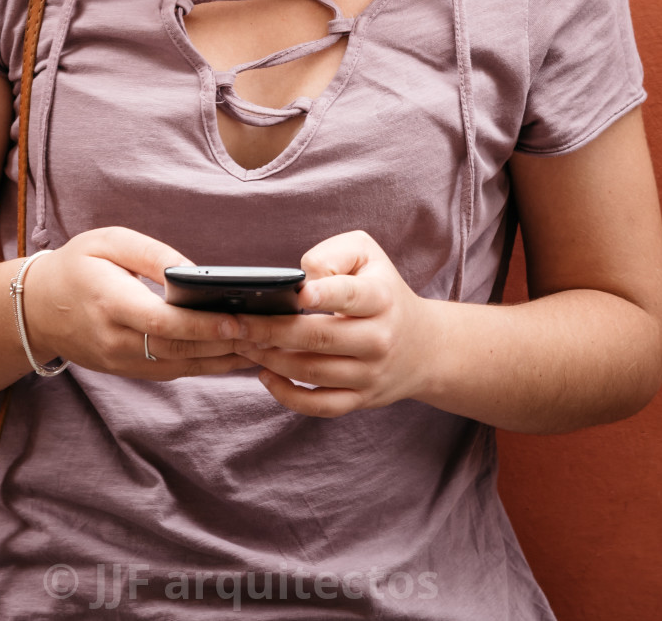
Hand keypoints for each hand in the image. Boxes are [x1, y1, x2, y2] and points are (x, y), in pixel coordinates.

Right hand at [23, 227, 252, 380]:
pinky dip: (206, 365)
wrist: (37, 308)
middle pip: (178, 349)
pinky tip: (235, 354)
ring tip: (264, 346)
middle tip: (268, 334)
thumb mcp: (108, 242)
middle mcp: (116, 341)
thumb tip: (192, 272)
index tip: (239, 320)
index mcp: (110, 303)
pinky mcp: (128, 371)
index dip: (203, 325)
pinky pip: (172, 371)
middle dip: (225, 344)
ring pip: (180, 366)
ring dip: (223, 360)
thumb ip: (151, 254)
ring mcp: (121, 362)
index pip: (163, 322)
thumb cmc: (77, 265)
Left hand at [232, 230, 442, 416]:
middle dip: (272, 330)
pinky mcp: (360, 399)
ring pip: (313, 372)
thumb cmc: (383, 289)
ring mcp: (370, 374)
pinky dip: (288, 396)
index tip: (296, 292)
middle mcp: (378, 338)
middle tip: (237, 322)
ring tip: (243, 343)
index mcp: (381, 297)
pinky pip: (320, 406)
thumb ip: (332, 256)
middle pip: (319, 338)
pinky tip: (264, 374)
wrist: (424, 346)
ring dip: (271, 359)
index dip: (323, 293)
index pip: (349, 295)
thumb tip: (298, 279)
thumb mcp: (367, 255)